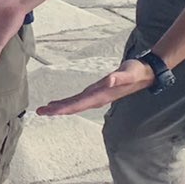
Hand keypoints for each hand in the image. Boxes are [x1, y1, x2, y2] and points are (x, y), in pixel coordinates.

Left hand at [37, 57, 155, 116]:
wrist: (145, 73)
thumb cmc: (136, 71)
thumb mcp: (128, 72)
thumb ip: (118, 77)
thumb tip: (108, 80)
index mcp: (101, 95)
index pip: (79, 104)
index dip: (64, 108)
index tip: (50, 111)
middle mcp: (97, 98)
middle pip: (73, 107)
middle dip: (56, 110)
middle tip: (39, 112)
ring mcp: (96, 97)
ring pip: (74, 105)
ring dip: (59, 108)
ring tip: (44, 110)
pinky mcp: (96, 93)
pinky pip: (78, 100)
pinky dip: (66, 103)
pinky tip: (58, 104)